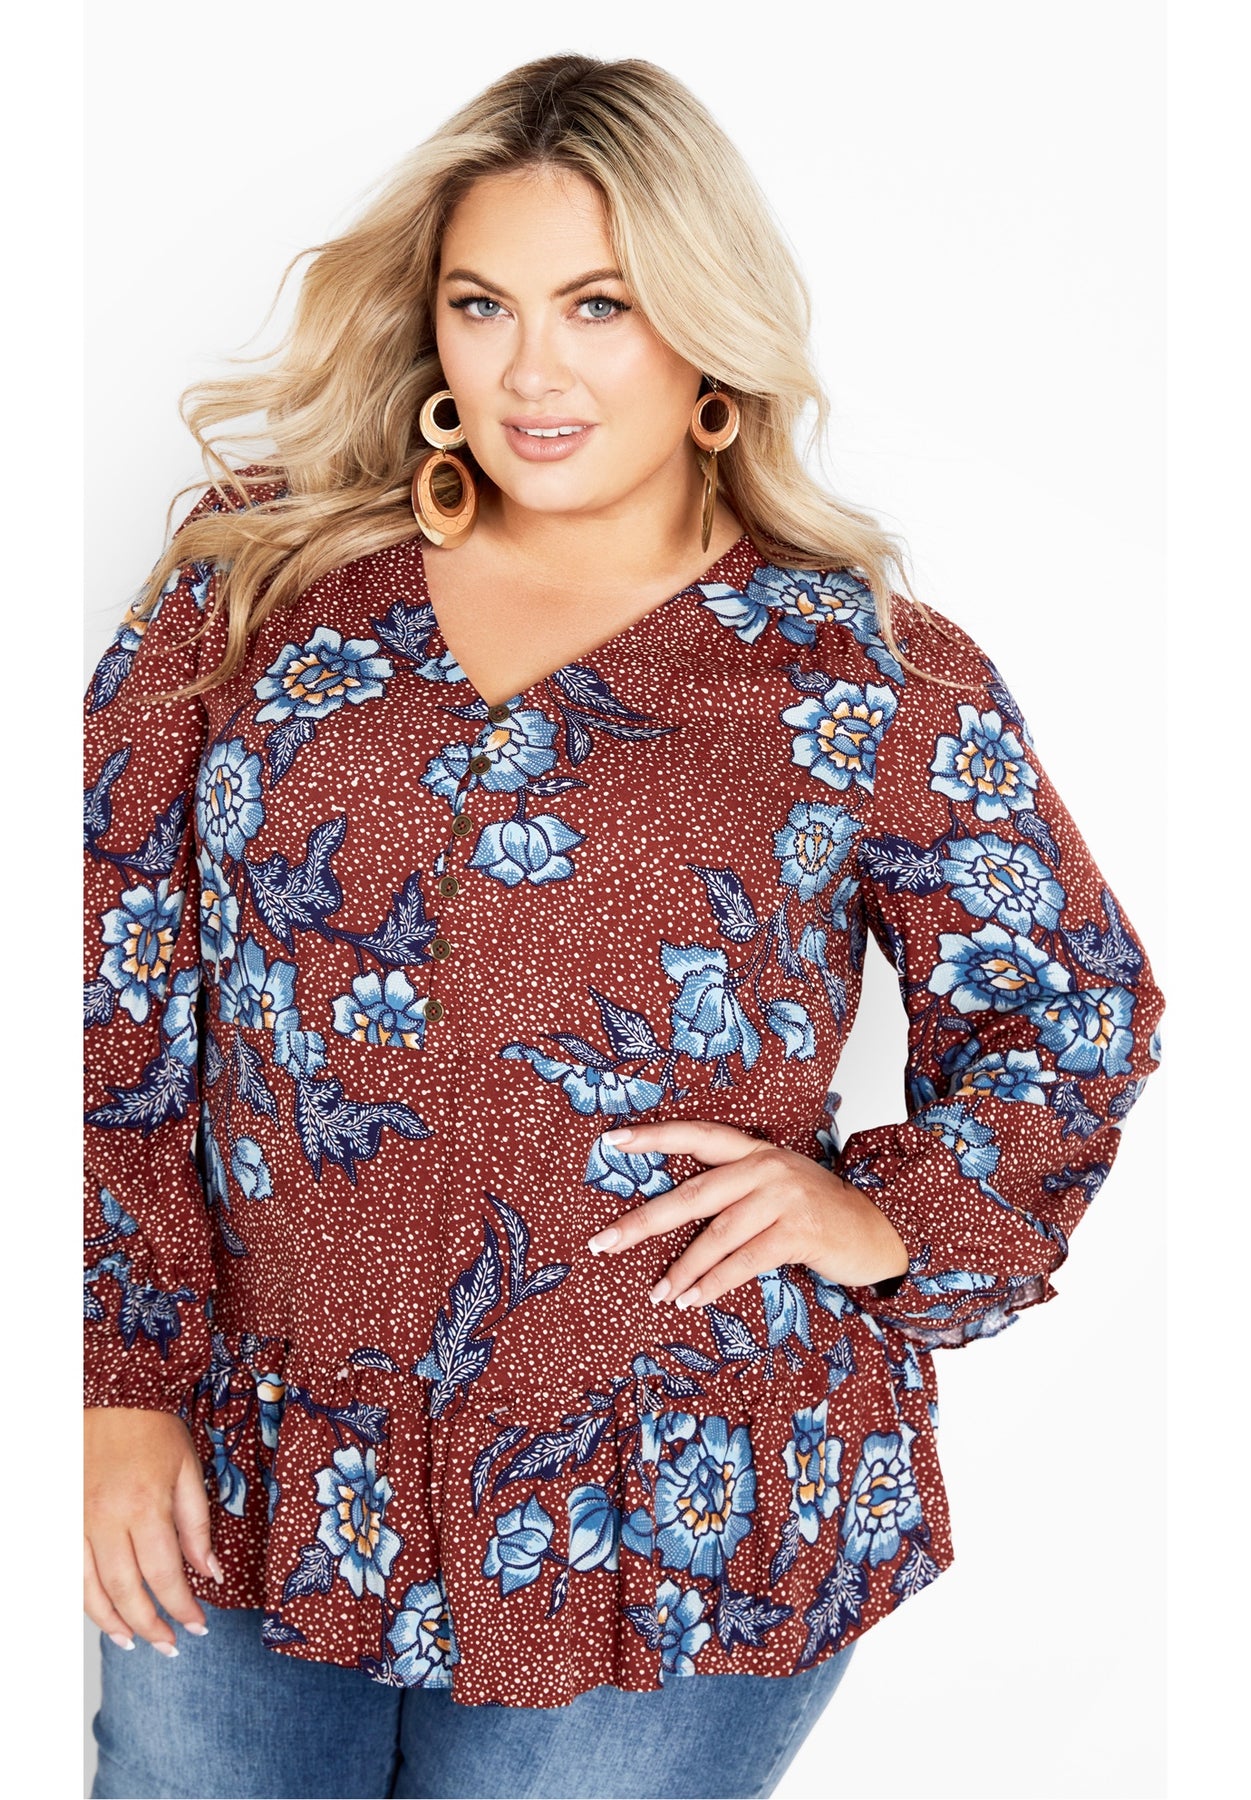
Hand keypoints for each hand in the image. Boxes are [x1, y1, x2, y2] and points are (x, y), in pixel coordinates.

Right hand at [84, 1405, 223, 1655]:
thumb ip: (197, 1525)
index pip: (165, 1574)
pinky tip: (104, 1615)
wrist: (111, 1397)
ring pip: (92, 1590)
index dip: (182, 1607)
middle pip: (127, 1591)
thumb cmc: (153, 1429)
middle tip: (171, 1646)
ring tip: (137, 1643)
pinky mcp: (63, 1520)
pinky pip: (71, 1573)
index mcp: (145, 1506)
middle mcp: (107, 1519)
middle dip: (151, 1626)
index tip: (198, 1626)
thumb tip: (209, 1572)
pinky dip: (86, 1601)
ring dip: (114, 1624)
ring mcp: (79, 1522)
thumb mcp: (188, 1469)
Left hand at [586, 1119, 909, 1306]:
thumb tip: (673, 1219)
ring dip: (683, 1269)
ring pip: (717, 1235)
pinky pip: (744, 1261)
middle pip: (693, 1194)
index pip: (697, 1135)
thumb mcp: (776, 1189)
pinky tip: (693, 1298)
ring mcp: (784, 1197)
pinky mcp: (799, 1231)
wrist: (879, 1231)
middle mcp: (766, 1167)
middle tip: (604, 1242)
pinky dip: (714, 1283)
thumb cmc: (818, 1214)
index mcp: (756, 1151)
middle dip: (644, 1221)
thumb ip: (734, 1192)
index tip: (611, 1140)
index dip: (654, 1137)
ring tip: (657, 1292)